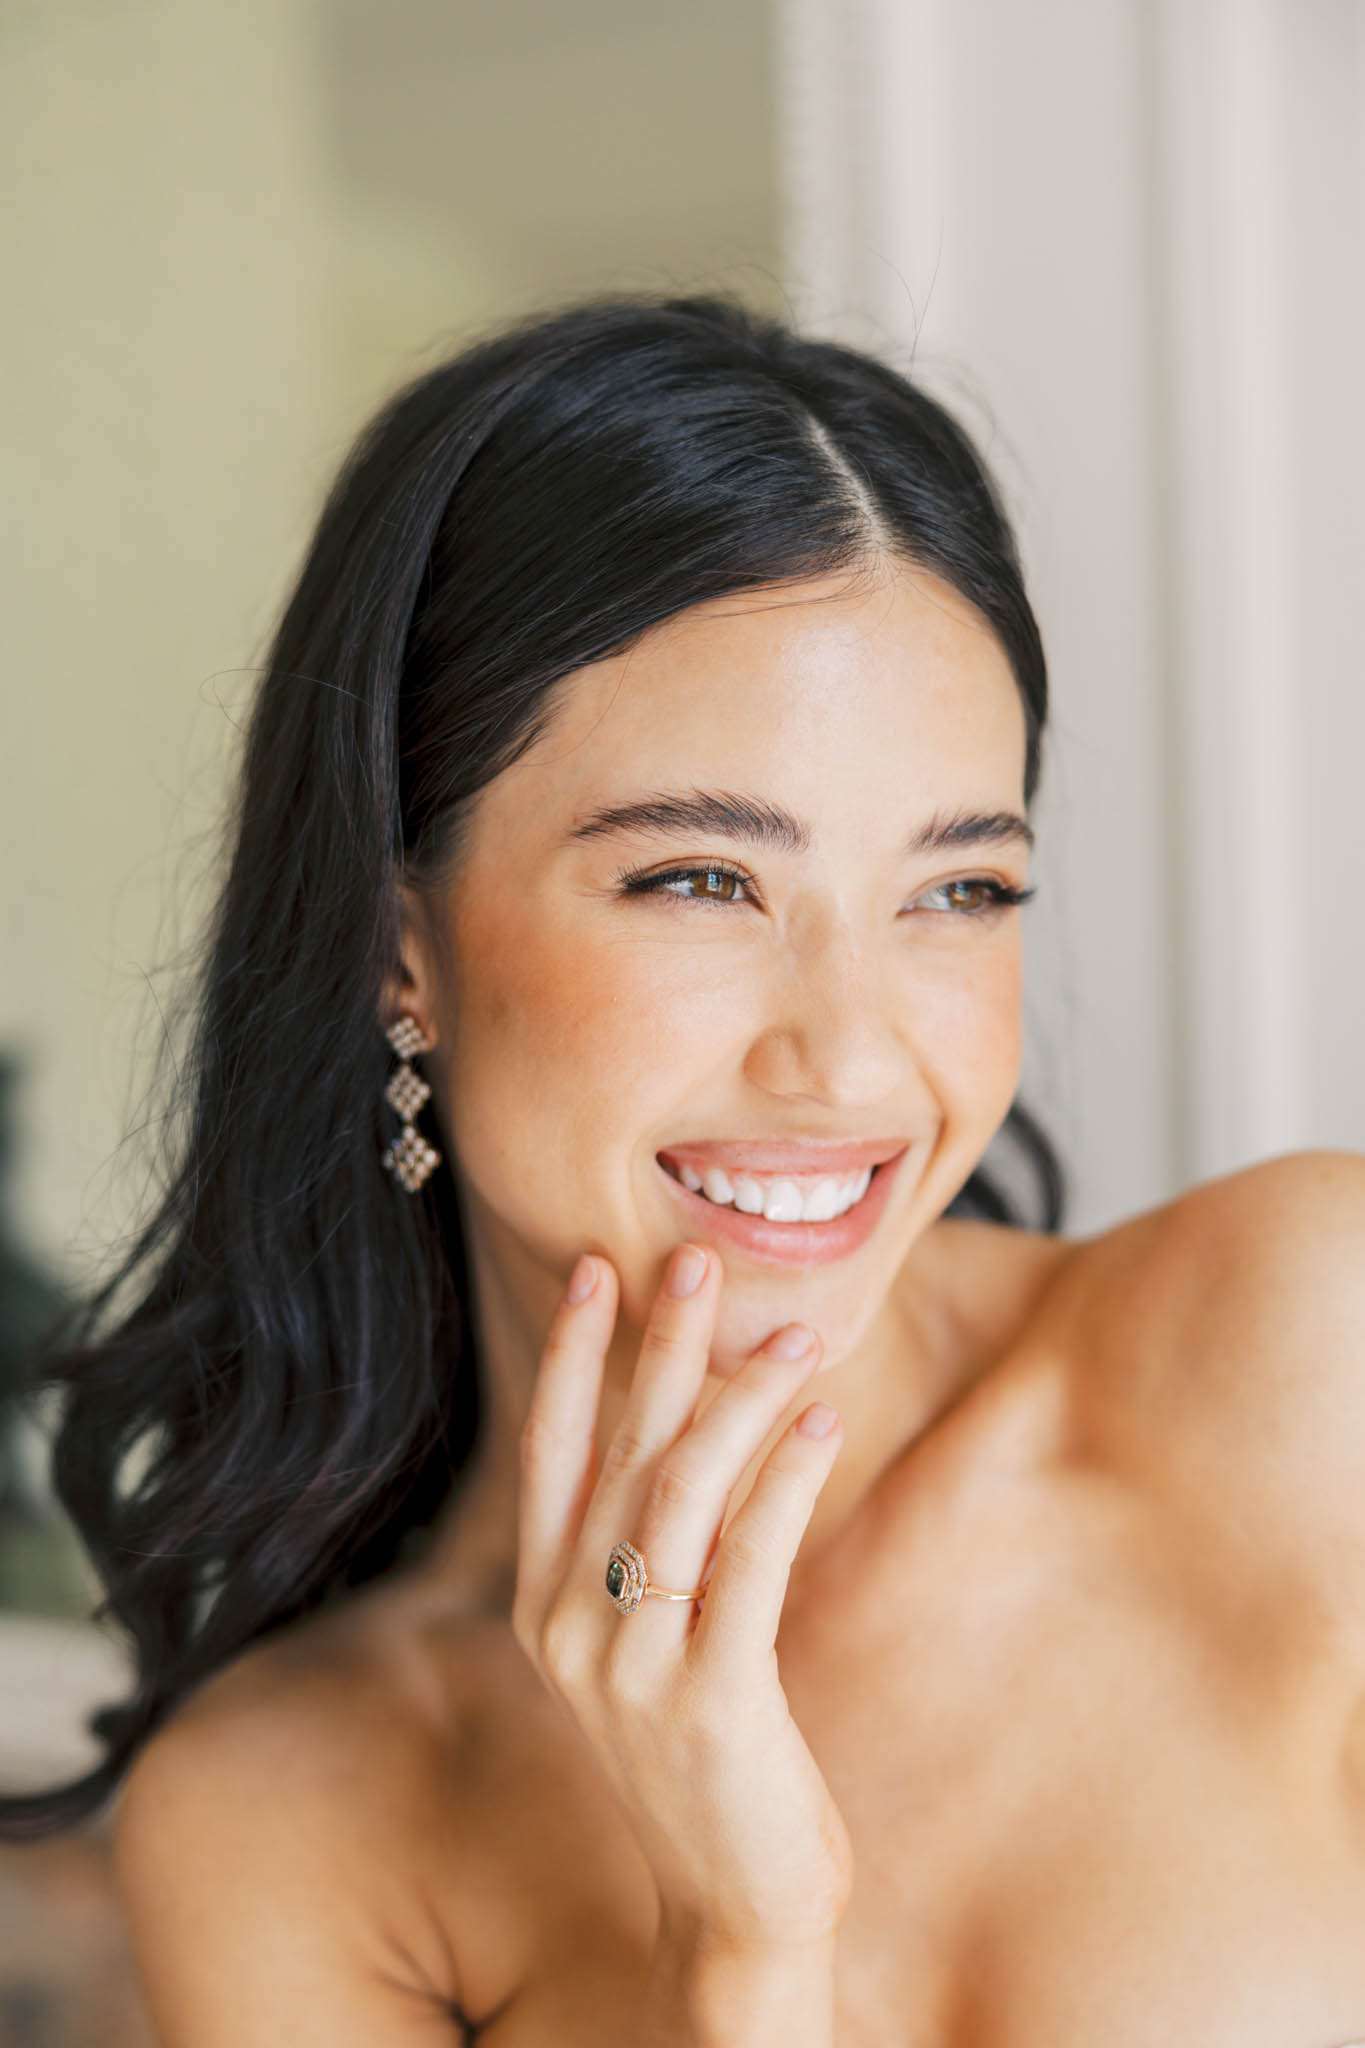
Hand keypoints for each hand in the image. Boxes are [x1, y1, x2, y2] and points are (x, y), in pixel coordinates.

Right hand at [511, 1240, 855, 1951]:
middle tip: (695, 1261)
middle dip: (657, 1348)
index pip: (549, 1452)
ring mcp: (632, 1669)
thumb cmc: (705, 1757)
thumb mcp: (654, 1643)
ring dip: (741, 1400)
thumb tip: (695, 1420)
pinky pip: (748, 1561)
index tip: (595, 1269)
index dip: (569, 1356)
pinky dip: (785, 1479)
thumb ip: (656, 1547)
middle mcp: (570, 1629)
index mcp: (546, 1607)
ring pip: (682, 1495)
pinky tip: (819, 1423)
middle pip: (619, 1454)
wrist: (735, 1903)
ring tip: (798, 1334)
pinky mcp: (711, 1700)